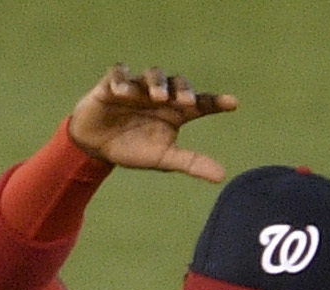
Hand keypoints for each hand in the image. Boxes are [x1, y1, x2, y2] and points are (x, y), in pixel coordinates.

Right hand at [67, 65, 234, 181]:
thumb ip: (192, 163)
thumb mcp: (163, 159)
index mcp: (175, 111)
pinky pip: (118, 74)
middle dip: (183, 89)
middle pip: (177, 83)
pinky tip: (122, 92)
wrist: (96, 147)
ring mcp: (137, 88)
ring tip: (157, 97)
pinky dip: (121, 80)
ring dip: (157, 83)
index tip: (233, 103)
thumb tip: (222, 176)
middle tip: (188, 102)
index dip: (216, 102)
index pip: (200, 103)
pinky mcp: (112, 84)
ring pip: (152, 74)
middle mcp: (159, 96)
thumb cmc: (133, 149)